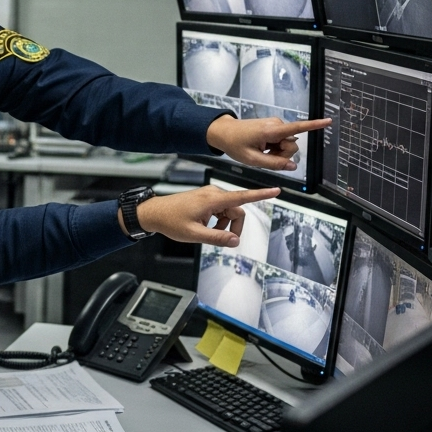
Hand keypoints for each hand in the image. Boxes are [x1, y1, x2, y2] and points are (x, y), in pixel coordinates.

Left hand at [134, 184, 279, 246]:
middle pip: (237, 210)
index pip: (242, 197)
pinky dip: (219, 220)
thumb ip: (217, 238)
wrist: (154, 213)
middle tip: (224, 239)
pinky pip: (221, 209)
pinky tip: (206, 227)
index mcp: (212, 200)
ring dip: (225, 224)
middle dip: (234, 226)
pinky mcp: (206, 198)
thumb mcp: (195, 234)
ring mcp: (210, 195)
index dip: (261, 195)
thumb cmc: (170, 221)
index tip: (276, 190)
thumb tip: (235, 241)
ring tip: (209, 233)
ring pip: (229, 211)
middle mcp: (213, 194)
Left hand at [205, 114, 329, 171]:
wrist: (224, 132)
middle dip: (283, 154)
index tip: (329, 121)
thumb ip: (274, 164)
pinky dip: (274, 148)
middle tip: (264, 155)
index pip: (297, 128)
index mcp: (271, 131)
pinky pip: (281, 141)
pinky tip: (262, 147)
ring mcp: (276, 125)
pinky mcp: (274, 127)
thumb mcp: (253, 160)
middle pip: (292, 145)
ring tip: (261, 150)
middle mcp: (276, 125)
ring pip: (287, 144)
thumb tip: (293, 166)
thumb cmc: (235, 145)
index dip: (314, 125)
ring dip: (277, 152)